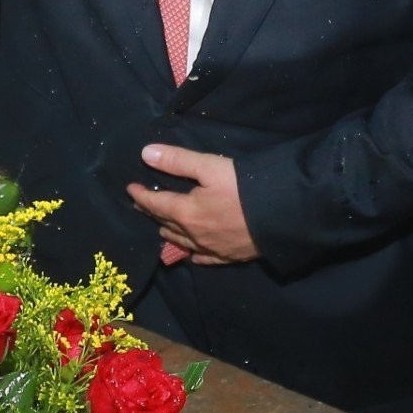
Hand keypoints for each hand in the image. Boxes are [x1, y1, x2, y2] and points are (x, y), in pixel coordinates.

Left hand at [126, 145, 257, 264]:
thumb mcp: (210, 167)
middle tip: (142, 205)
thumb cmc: (244, 187)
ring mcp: (211, 249)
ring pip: (181, 242)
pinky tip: (191, 253)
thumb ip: (177, 160)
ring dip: (169, 232)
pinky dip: (192, 252)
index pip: (155, 204)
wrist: (282, 216)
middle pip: (166, 223)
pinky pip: (203, 258)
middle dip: (152, 212)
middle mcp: (194, 235)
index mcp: (186, 212)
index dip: (141, 196)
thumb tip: (145, 154)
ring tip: (162, 226)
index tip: (130, 189)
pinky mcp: (229, 257)